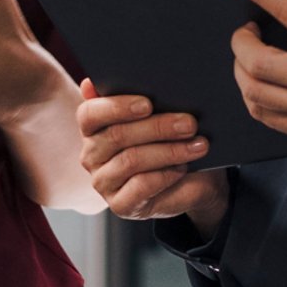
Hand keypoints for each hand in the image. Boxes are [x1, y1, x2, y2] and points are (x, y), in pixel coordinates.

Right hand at [76, 80, 229, 232]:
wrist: (192, 178)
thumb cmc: (169, 139)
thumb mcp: (158, 114)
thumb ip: (137, 98)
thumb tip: (100, 81)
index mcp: (93, 127)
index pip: (89, 114)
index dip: (117, 107)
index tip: (148, 104)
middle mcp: (91, 154)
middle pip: (117, 136)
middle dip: (157, 127)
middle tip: (189, 123)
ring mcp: (103, 182)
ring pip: (131, 160)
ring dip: (169, 151)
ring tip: (197, 145)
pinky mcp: (120, 205)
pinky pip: (141, 185)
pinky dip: (166, 174)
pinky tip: (183, 167)